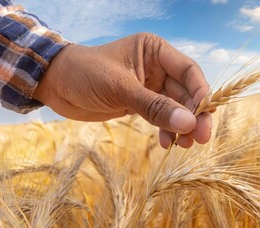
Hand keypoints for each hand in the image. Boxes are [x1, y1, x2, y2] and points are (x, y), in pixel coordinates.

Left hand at [33, 33, 211, 148]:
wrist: (55, 85)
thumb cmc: (84, 74)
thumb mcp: (120, 88)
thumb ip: (154, 106)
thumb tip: (188, 124)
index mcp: (155, 51)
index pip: (188, 71)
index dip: (200, 93)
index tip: (204, 116)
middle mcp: (156, 67)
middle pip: (185, 92)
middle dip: (194, 115)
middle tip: (201, 138)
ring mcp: (149, 86)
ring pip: (175, 107)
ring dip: (182, 126)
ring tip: (185, 145)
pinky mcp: (139, 102)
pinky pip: (160, 116)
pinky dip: (166, 129)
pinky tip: (167, 143)